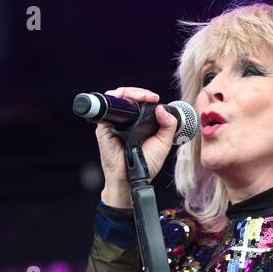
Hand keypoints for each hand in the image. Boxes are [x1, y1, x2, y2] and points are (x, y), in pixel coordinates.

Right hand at [95, 86, 179, 207]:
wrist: (133, 178)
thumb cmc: (146, 164)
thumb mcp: (163, 143)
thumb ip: (168, 125)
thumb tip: (162, 107)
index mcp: (137, 122)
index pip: (138, 102)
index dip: (145, 96)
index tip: (155, 98)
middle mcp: (124, 121)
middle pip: (127, 96)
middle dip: (139, 92)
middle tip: (151, 97)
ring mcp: (112, 123)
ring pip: (116, 98)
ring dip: (129, 93)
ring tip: (143, 98)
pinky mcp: (104, 128)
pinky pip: (107, 109)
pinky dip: (117, 100)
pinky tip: (129, 102)